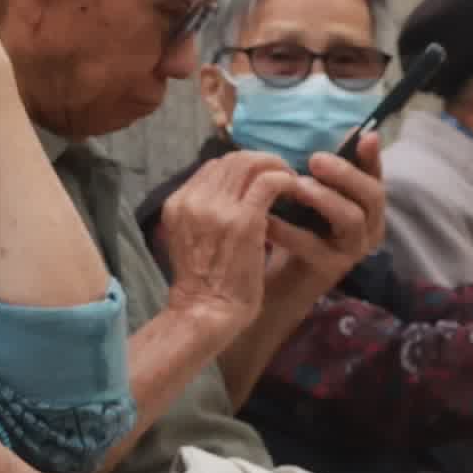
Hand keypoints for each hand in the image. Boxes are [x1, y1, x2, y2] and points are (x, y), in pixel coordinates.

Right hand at [157, 150, 355, 343]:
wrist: (206, 312)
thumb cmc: (202, 283)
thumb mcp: (186, 238)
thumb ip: (202, 212)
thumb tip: (231, 193)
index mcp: (177, 202)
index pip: (213, 167)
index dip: (241, 168)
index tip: (260, 178)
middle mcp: (194, 199)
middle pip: (232, 159)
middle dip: (261, 161)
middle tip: (282, 174)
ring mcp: (218, 208)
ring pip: (251, 163)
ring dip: (276, 166)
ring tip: (290, 180)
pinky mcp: (245, 219)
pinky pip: (269, 182)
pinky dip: (286, 179)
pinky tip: (295, 190)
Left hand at [264, 143, 385, 296]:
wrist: (276, 284)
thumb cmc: (294, 231)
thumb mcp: (307, 197)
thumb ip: (319, 172)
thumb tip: (332, 135)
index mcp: (367, 208)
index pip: (377, 177)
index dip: (373, 158)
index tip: (366, 137)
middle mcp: (368, 229)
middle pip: (372, 196)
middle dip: (346, 174)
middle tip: (315, 160)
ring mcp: (353, 251)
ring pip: (352, 220)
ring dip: (324, 199)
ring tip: (295, 187)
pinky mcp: (331, 270)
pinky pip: (315, 246)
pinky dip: (290, 230)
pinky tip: (266, 219)